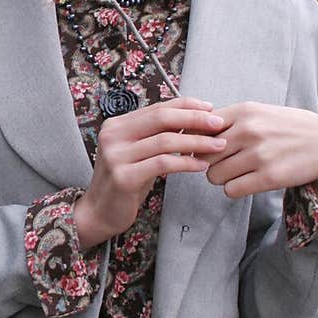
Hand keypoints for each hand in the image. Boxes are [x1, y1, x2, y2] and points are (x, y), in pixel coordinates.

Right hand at [73, 96, 228, 249]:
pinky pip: (163, 163)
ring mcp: (116, 156)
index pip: (158, 107)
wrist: (99, 212)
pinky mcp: (124, 177)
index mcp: (117, 125)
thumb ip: (156, 135)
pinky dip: (186, 162)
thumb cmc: (124, 181)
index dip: (187, 105)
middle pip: (161, 118)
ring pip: (165, 140)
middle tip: (218, 124)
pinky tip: (201, 165)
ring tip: (218, 145)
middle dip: (195, 118)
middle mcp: (113, 135)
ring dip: (197, 142)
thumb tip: (194, 119)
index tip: (210, 108)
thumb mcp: (138, 153)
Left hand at [201, 102, 317, 206]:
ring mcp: (259, 154)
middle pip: (202, 155)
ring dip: (222, 177)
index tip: (205, 148)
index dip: (197, 142)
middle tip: (224, 163)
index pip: (199, 129)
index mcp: (243, 111)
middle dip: (209, 162)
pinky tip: (248, 181)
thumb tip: (189, 133)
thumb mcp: (258, 113)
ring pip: (214, 175)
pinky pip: (231, 190)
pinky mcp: (268, 177)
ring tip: (239, 172)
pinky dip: (235, 189)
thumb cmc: (286, 128)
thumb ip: (227, 121)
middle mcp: (249, 131)